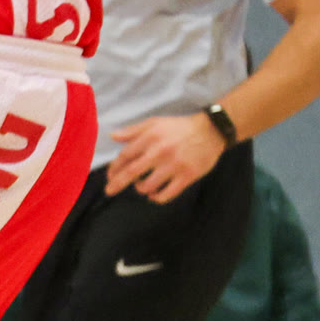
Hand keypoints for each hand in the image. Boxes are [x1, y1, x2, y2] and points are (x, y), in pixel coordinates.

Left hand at [104, 112, 225, 200]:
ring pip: (148, 186)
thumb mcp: (154, 123)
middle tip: (109, 191)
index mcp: (150, 138)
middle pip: (132, 172)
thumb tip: (113, 136)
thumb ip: (133, 131)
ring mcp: (174, 166)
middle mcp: (160, 152)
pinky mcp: (187, 176)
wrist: (211, 131)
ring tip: (141, 185)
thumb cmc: (179, 127)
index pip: (125, 156)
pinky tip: (154, 194)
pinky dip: (156, 198)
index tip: (110, 175)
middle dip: (117, 183)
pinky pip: (166, 194)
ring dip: (140, 188)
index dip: (115, 167)